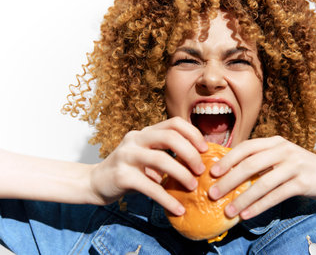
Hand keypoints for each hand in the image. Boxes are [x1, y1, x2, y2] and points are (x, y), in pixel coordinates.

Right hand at [89, 117, 207, 215]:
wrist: (94, 182)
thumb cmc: (129, 170)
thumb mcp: (147, 155)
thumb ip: (166, 153)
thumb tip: (200, 161)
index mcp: (145, 132)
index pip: (174, 123)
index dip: (193, 133)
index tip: (205, 149)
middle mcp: (135, 139)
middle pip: (170, 137)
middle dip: (190, 153)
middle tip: (201, 170)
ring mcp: (127, 156)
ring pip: (161, 159)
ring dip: (182, 174)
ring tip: (193, 187)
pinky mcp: (121, 176)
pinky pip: (150, 187)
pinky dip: (167, 199)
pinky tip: (179, 209)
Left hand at [208, 136, 315, 219]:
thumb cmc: (300, 167)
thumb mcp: (281, 157)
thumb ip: (261, 160)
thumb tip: (230, 173)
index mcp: (275, 142)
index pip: (246, 147)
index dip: (228, 159)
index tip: (212, 172)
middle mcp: (283, 150)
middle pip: (250, 164)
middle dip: (229, 180)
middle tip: (213, 194)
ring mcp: (294, 165)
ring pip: (262, 183)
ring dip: (242, 199)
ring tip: (228, 210)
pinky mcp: (302, 182)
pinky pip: (275, 196)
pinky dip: (259, 206)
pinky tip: (247, 215)